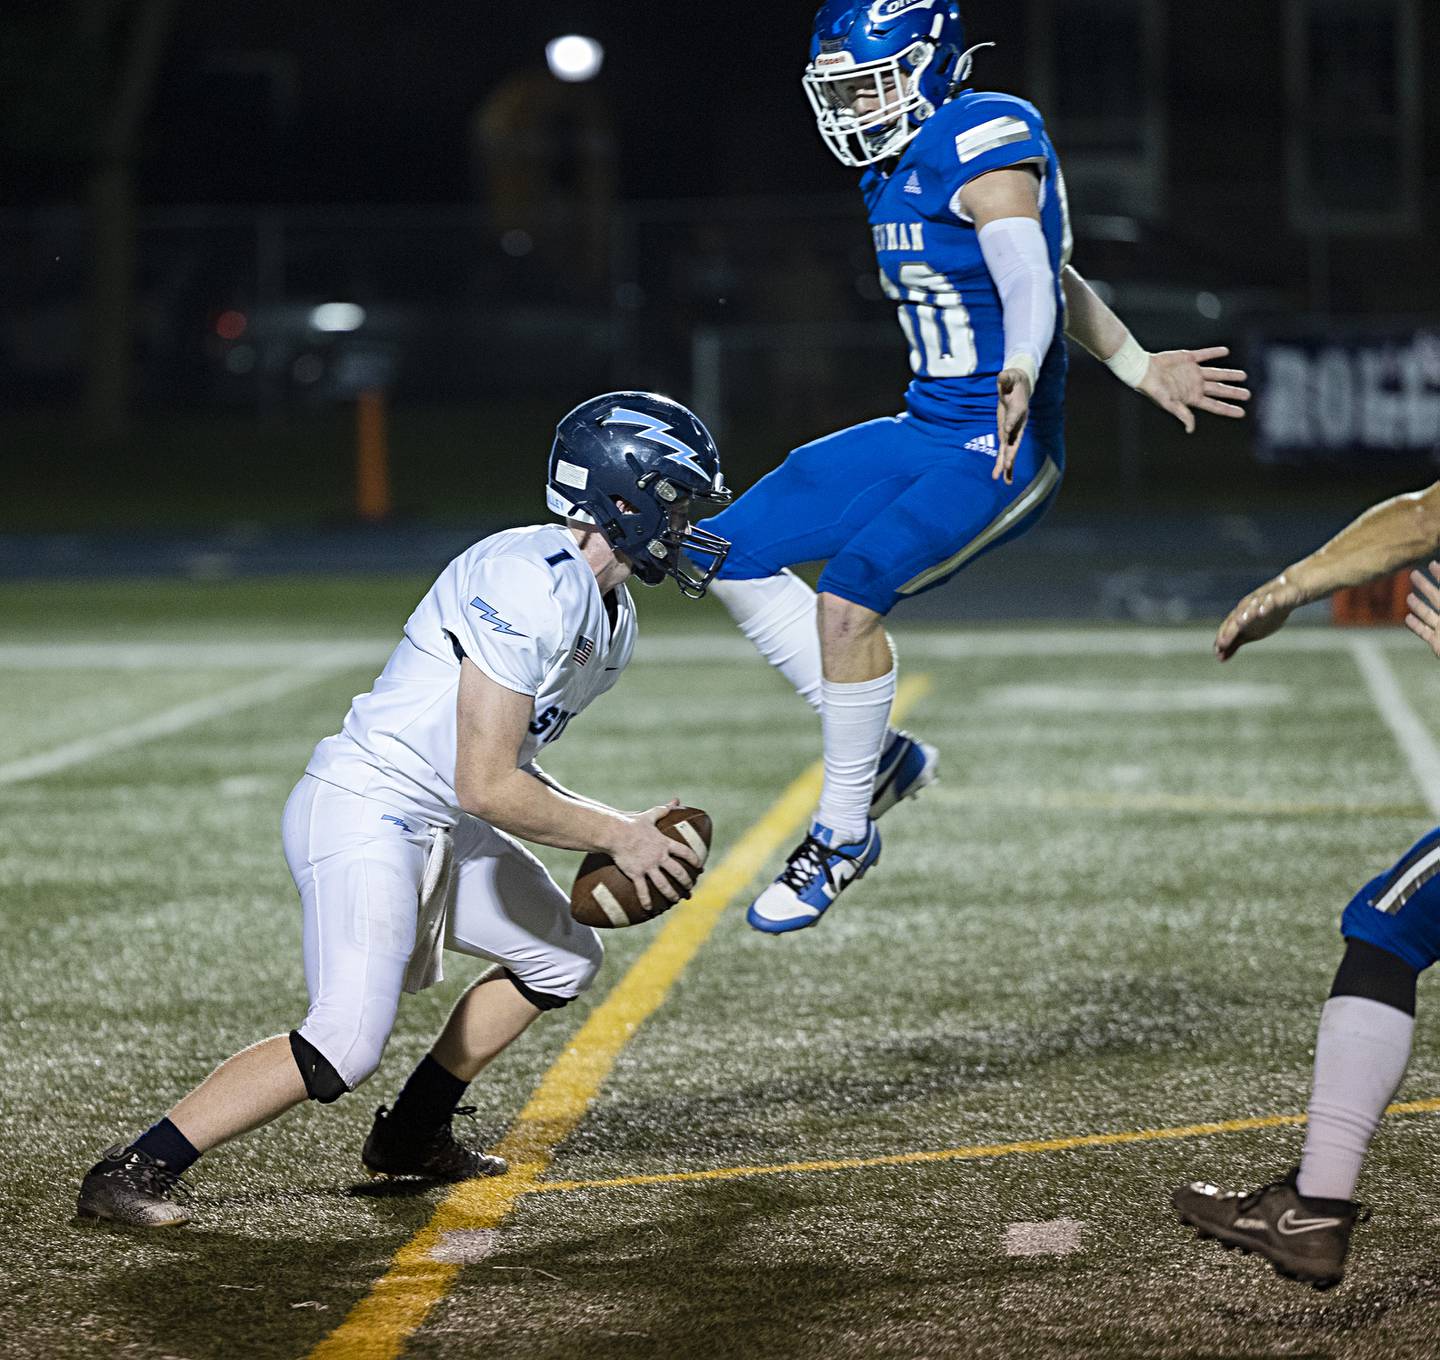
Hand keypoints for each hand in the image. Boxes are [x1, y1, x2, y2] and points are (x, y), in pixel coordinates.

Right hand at [608, 800, 701, 910]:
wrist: (615, 833)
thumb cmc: (632, 823)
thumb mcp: (650, 815)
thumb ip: (664, 809)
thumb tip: (676, 799)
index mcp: (664, 843)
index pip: (685, 852)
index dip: (694, 860)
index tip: (700, 867)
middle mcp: (659, 856)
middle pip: (678, 872)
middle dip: (686, 882)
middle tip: (690, 889)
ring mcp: (648, 866)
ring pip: (664, 884)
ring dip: (671, 894)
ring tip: (676, 900)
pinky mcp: (637, 873)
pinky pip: (643, 890)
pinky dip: (646, 900)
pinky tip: (650, 909)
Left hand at [994, 367, 1031, 483]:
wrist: (1019, 387)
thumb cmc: (1013, 381)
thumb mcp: (1009, 377)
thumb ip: (1006, 378)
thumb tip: (1001, 376)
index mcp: (1019, 409)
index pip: (1015, 417)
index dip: (1011, 423)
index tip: (1007, 430)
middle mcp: (1017, 424)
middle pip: (1015, 441)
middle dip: (1011, 454)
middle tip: (1007, 465)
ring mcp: (1012, 431)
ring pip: (1010, 451)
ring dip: (1007, 466)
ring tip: (1006, 481)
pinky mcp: (1006, 434)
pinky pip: (1004, 451)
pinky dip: (1002, 464)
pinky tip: (999, 476)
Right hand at [1137, 346, 1249, 432]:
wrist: (1142, 369)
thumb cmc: (1152, 389)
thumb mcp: (1168, 404)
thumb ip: (1182, 414)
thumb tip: (1190, 429)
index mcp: (1191, 397)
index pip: (1214, 405)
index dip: (1228, 409)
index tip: (1242, 413)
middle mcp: (1194, 385)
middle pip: (1218, 390)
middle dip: (1233, 393)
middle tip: (1247, 395)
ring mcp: (1192, 372)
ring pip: (1216, 374)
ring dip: (1229, 375)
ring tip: (1243, 376)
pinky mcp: (1188, 358)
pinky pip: (1204, 355)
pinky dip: (1214, 353)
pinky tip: (1225, 351)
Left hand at [1214, 574, 1303, 660]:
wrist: (1289, 592)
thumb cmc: (1265, 614)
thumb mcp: (1251, 632)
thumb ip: (1235, 643)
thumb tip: (1220, 659)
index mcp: (1240, 617)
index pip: (1228, 627)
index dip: (1222, 639)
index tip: (1217, 653)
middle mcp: (1247, 608)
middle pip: (1236, 619)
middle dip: (1229, 631)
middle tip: (1222, 644)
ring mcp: (1261, 601)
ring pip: (1250, 607)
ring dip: (1244, 615)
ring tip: (1238, 623)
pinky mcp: (1277, 597)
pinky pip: (1270, 601)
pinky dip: (1265, 606)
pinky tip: (1261, 612)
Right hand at [1405, 563, 1439, 659]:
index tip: (1433, 563)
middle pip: (1436, 598)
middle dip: (1425, 585)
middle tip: (1414, 574)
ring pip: (1428, 615)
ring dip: (1418, 605)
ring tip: (1409, 597)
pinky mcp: (1438, 645)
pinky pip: (1425, 633)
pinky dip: (1416, 626)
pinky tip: (1407, 618)